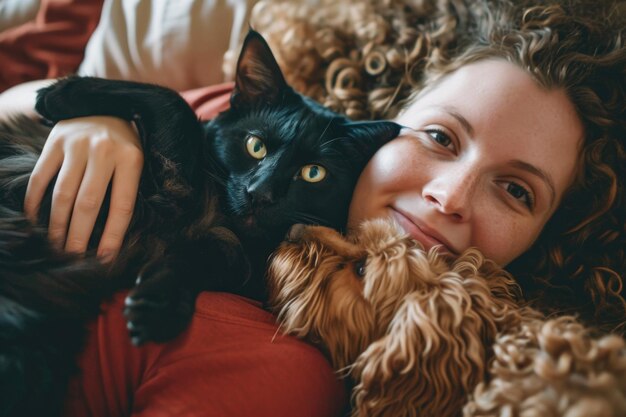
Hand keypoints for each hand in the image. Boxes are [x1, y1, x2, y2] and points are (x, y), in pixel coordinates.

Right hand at [24, 116, 143, 261]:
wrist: (104, 105)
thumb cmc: (124, 145)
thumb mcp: (137, 163)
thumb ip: (127, 191)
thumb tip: (115, 237)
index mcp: (131, 159)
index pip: (122, 206)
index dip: (112, 236)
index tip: (104, 259)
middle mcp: (104, 150)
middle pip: (88, 204)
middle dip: (78, 236)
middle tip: (72, 258)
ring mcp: (77, 144)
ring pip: (62, 194)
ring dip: (57, 225)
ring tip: (56, 245)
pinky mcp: (55, 140)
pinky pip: (40, 177)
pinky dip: (35, 202)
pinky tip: (36, 220)